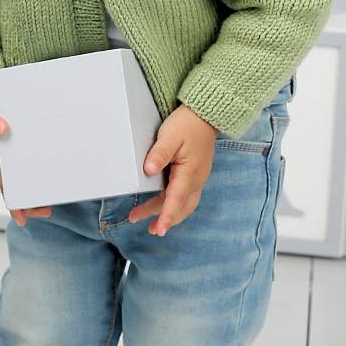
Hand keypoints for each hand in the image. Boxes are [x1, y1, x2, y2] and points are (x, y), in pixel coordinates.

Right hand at [0, 100, 53, 226]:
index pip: (7, 186)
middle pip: (21, 188)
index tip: (23, 218)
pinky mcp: (25, 149)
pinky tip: (60, 167)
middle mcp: (8, 164)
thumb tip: (0, 127)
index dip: (16, 203)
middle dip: (33, 201)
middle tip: (48, 210)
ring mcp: (16, 158)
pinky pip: (36, 162)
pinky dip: (46, 167)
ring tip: (59, 194)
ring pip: (30, 177)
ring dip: (42, 186)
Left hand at [128, 104, 217, 235]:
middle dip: (160, 217)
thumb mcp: (170, 135)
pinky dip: (174, 205)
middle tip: (140, 222)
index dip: (166, 216)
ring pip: (184, 204)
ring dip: (168, 214)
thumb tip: (148, 171)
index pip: (176, 200)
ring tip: (152, 224)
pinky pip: (185, 197)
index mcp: (190, 173)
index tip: (159, 230)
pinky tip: (163, 205)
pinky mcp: (195, 175)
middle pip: (179, 207)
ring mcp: (197, 179)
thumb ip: (159, 154)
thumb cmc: (187, 124)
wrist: (205, 116)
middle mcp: (196, 180)